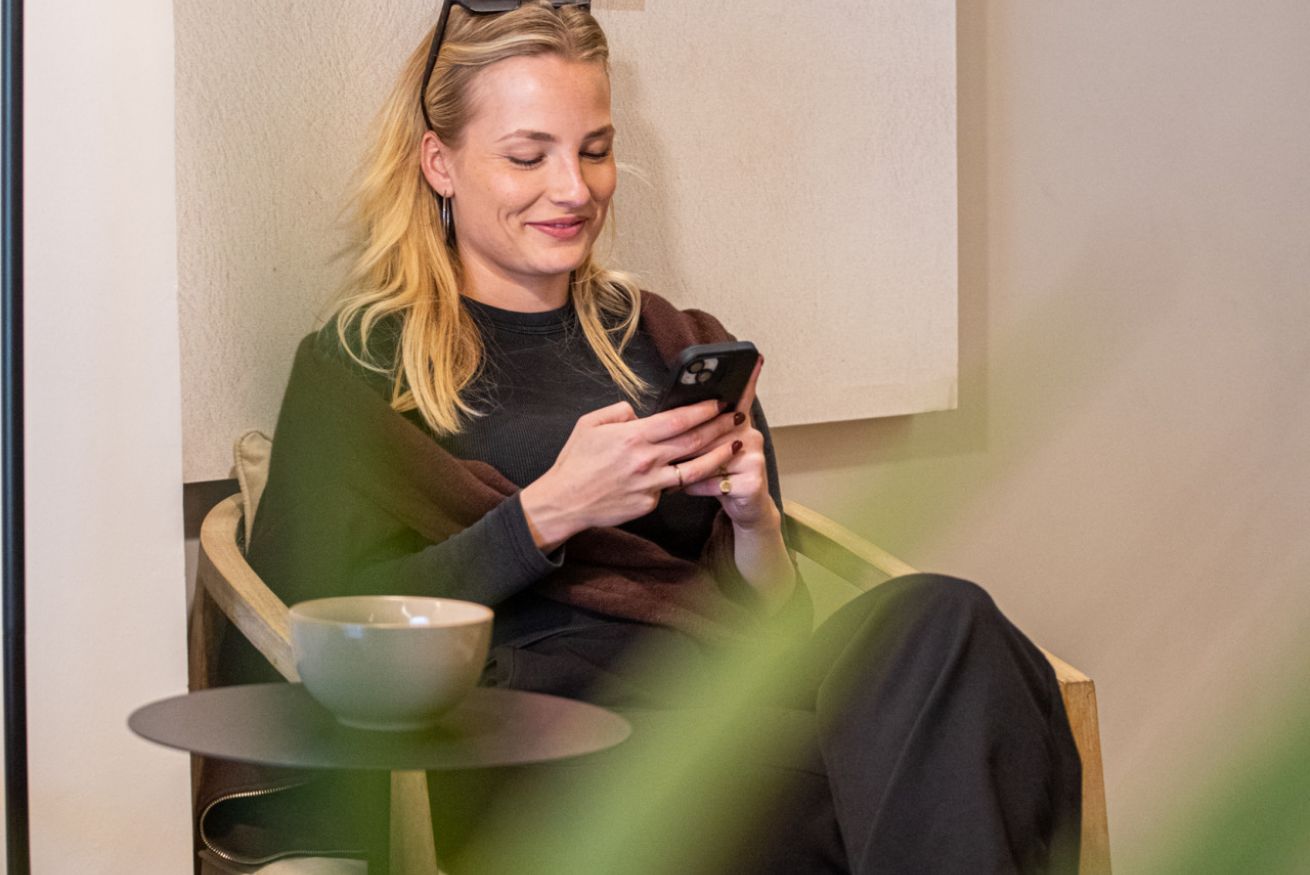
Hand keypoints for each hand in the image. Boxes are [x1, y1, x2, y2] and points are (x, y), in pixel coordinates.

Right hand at [520, 396, 743, 550]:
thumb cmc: (575, 462)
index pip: (677, 420)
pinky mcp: (650, 504)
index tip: (717, 402)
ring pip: (694, 470)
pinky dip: (688, 478)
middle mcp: (646, 461)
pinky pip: (672, 488)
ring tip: (736, 445)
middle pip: (693, 442)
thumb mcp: (589, 424)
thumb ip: (617, 412)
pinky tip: (703, 470)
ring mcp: (651, 485)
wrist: (564, 502)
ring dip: (719, 456)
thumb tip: (638, 412)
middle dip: (719, 428)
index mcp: (632, 437)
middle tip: (737, 418)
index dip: (702, 410)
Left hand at [679, 356, 777, 530]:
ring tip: (670, 472)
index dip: (748, 379)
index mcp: (739, 424)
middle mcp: (750, 435)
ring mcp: (754, 457)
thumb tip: (672, 417)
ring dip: (688, 466)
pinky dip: (696, 487)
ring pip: (711, 456)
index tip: (755, 358)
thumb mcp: (713, 449)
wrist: (748, 509)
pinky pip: (713, 480)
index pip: (742, 398)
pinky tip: (689, 488)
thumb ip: (700, 430)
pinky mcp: (752, 481)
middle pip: (713, 430)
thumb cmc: (724, 476)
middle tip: (662, 446)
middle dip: (688, 441)